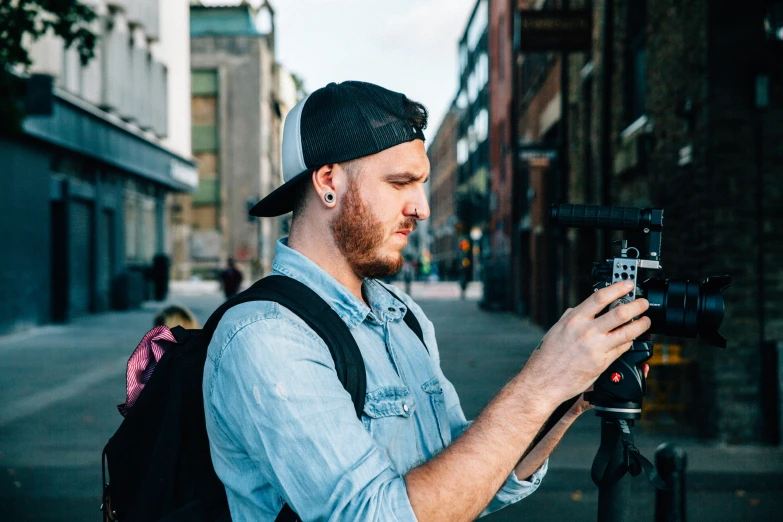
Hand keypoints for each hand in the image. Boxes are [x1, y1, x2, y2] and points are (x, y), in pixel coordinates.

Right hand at [524, 281, 651, 406]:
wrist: (544, 380)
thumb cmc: (548, 356)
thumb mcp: (557, 329)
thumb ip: (572, 316)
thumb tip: (585, 306)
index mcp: (574, 320)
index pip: (600, 297)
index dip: (617, 288)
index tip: (628, 284)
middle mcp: (586, 331)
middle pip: (619, 313)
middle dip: (636, 305)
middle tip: (643, 303)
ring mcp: (596, 347)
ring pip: (627, 332)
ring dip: (641, 324)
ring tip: (646, 321)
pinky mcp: (602, 362)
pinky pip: (622, 348)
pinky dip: (629, 341)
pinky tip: (631, 338)